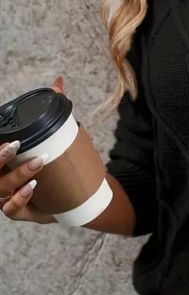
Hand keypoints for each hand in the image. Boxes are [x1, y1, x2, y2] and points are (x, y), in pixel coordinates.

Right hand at [0, 76, 64, 223]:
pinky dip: (18, 199)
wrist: (75, 196)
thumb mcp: (55, 138)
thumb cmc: (57, 165)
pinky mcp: (20, 212)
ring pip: (0, 189)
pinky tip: (31, 188)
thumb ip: (53, 112)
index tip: (7, 136)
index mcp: (4, 161)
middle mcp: (1, 178)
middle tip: (16, 145)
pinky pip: (10, 210)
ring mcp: (7, 197)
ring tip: (38, 163)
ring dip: (17, 175)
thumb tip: (58, 82)